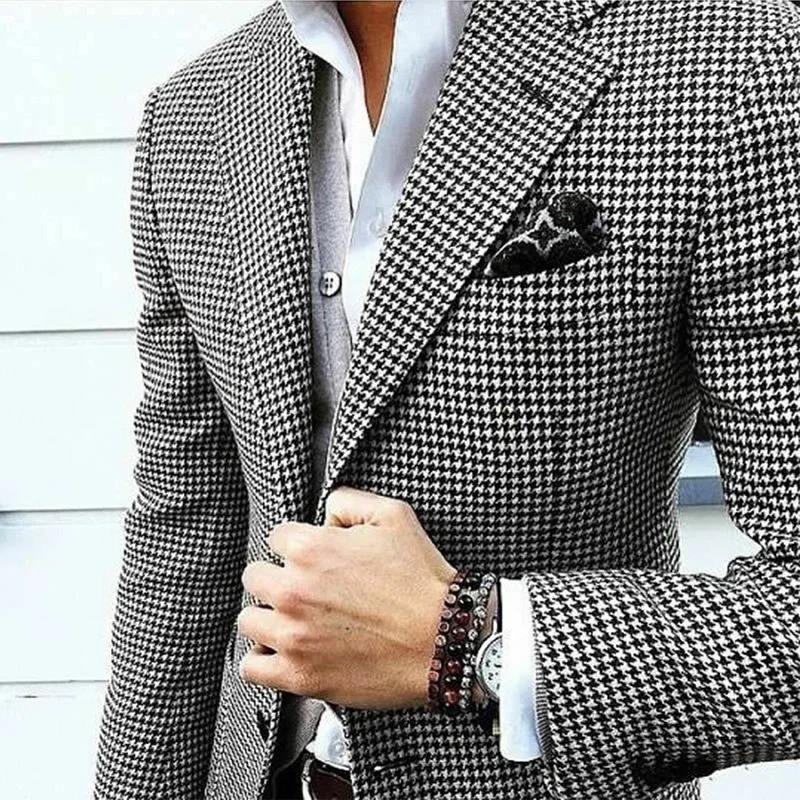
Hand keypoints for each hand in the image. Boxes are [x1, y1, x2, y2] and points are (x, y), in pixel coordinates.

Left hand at [237, 487, 456, 708]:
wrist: (444, 639)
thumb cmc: (421, 580)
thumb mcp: (393, 516)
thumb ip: (348, 502)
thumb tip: (325, 513)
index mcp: (311, 549)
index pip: (276, 537)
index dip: (298, 545)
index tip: (314, 559)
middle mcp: (294, 590)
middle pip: (255, 578)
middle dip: (278, 579)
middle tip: (305, 590)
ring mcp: (293, 635)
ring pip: (249, 621)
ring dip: (268, 618)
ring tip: (294, 621)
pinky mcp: (299, 675)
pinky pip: (251, 668)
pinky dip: (262, 660)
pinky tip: (282, 652)